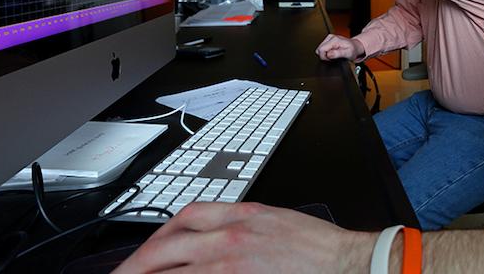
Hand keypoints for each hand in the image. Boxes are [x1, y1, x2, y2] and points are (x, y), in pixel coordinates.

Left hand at [113, 202, 373, 273]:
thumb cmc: (318, 249)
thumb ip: (239, 226)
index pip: (184, 217)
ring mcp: (230, 264)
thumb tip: (211, 240)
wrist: (346, 262)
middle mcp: (229, 237)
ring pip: (174, 270)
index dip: (158, 236)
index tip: (145, 252)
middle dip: (136, 265)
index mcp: (240, 215)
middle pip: (166, 247)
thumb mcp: (274, 222)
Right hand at [316, 34, 365, 60]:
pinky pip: (322, 48)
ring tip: (333, 54)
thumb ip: (338, 54)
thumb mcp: (348, 53)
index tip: (331, 58)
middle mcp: (331, 37)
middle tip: (333, 57)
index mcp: (334, 40)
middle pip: (319, 49)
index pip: (321, 50)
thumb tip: (328, 54)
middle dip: (324, 56)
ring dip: (325, 54)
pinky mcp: (328, 40)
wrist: (355, 46)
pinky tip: (332, 52)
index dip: (325, 57)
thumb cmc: (353, 50)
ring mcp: (329, 38)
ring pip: (319, 49)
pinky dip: (326, 52)